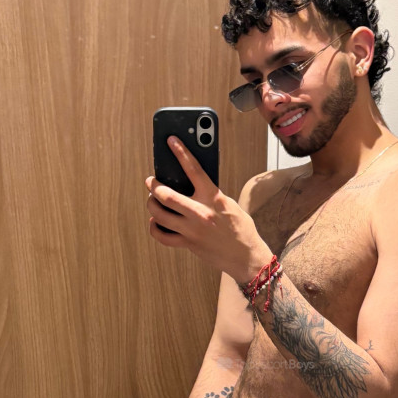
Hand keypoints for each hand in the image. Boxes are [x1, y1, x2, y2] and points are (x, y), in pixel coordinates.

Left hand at [145, 137, 272, 284]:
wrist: (247, 257)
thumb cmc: (241, 228)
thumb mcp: (229, 204)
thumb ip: (210, 194)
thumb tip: (189, 185)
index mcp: (213, 198)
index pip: (194, 169)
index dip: (180, 152)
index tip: (170, 141)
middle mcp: (200, 213)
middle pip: (166, 195)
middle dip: (153, 185)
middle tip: (150, 181)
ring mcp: (192, 230)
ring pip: (159, 214)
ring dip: (151, 204)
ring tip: (152, 200)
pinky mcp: (188, 244)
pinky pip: (162, 236)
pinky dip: (155, 227)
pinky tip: (155, 222)